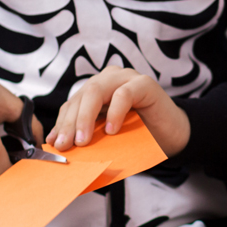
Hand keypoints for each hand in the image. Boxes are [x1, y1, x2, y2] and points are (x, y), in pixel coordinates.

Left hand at [48, 65, 190, 156]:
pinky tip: (111, 130)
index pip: (73, 103)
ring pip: (97, 91)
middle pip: (81, 96)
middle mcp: (109, 79)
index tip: (54, 143)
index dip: (62, 123)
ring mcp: (126, 78)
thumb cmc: (139, 136)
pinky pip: (124, 94)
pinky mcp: (144, 83)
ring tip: (83, 141)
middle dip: (70, 122)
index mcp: (97, 89)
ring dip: (86, 117)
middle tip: (66, 145)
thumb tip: (63, 148)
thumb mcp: (108, 137)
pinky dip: (115, 112)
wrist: (172, 135)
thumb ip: (90, 136)